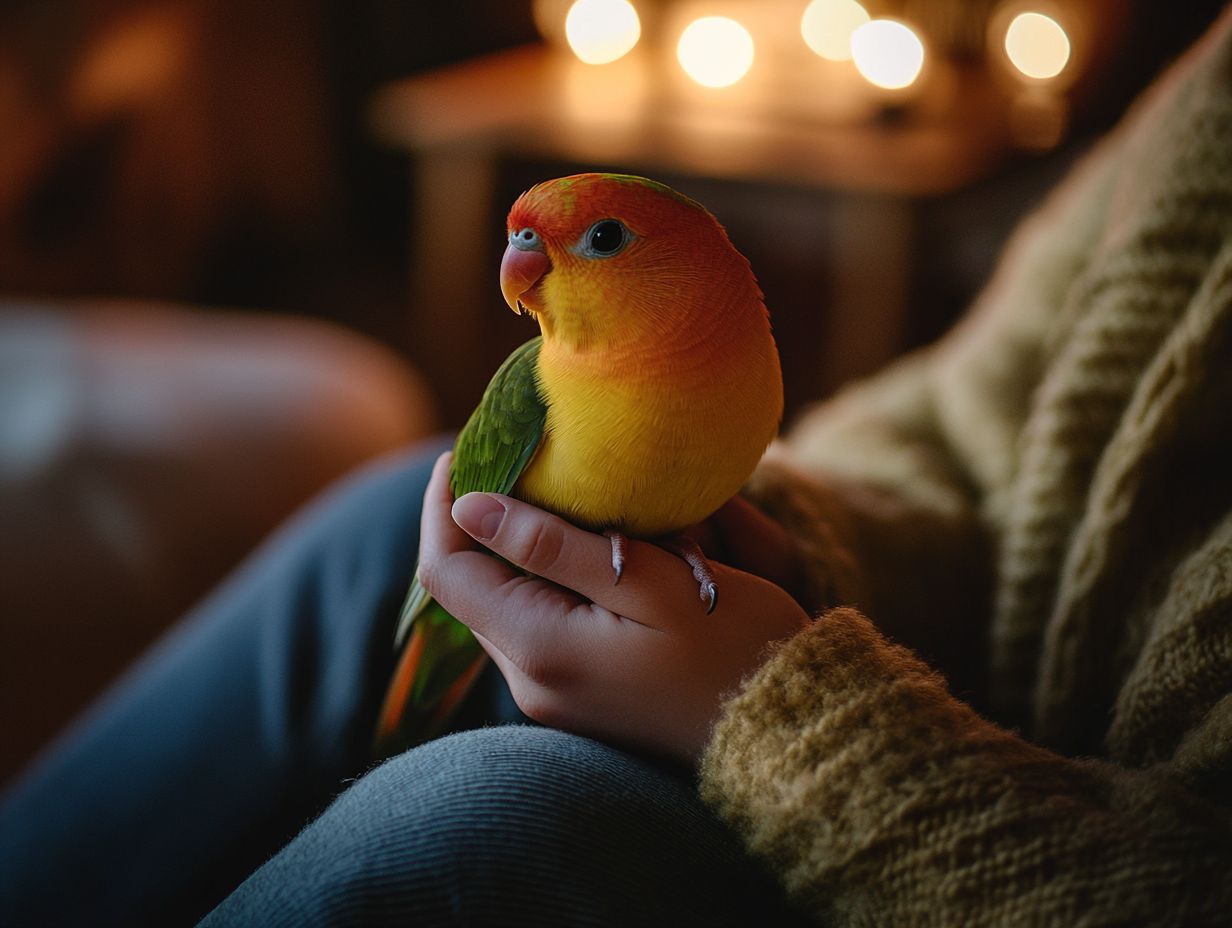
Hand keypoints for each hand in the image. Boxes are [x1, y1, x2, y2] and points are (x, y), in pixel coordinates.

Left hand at [417, 453, 810, 764]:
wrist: (780, 728)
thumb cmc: (731, 645)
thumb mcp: (649, 581)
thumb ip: (553, 545)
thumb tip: (469, 507)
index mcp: (540, 647)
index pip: (447, 571)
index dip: (443, 507)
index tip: (462, 451)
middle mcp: (530, 681)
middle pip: (466, 590)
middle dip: (472, 523)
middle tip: (504, 460)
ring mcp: (551, 695)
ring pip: (499, 606)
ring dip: (507, 551)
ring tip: (544, 494)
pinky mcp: (576, 697)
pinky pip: (532, 626)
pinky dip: (537, 580)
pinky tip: (574, 547)